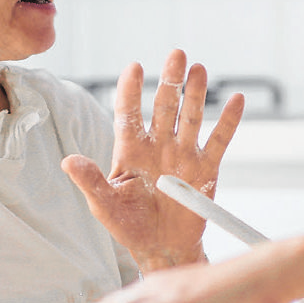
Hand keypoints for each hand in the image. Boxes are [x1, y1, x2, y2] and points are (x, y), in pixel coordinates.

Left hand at [64, 50, 244, 271]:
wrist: (162, 248)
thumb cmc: (129, 226)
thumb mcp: (104, 205)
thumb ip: (90, 181)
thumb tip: (67, 160)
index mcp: (130, 150)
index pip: (129, 114)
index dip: (131, 90)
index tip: (134, 67)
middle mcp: (158, 146)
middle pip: (164, 107)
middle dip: (170, 81)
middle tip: (176, 54)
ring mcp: (183, 155)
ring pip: (190, 117)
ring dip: (195, 93)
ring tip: (199, 69)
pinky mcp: (206, 169)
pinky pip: (219, 141)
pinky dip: (228, 121)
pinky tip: (236, 99)